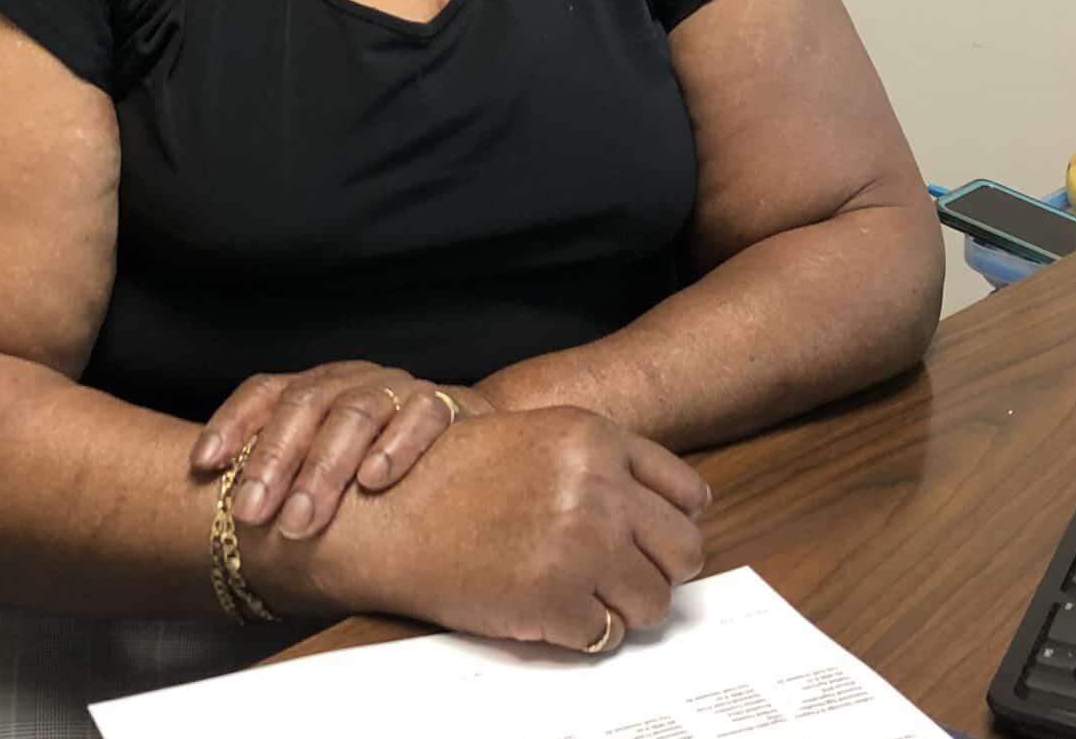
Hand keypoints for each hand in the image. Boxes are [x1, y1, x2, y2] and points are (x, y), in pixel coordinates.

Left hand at [190, 362, 495, 539]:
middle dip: (273, 460)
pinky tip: (374, 480)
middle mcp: (353, 380)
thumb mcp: (325, 466)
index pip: (265, 390)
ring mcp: (400, 389)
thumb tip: (217, 500)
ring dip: (325, 466)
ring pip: (356, 412)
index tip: (203, 466)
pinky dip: (397, 446)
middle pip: (305, 404)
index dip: (231, 422)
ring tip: (301, 516)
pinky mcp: (449, 405)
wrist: (475, 458)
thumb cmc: (379, 469)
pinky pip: (422, 417)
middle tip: (250, 515)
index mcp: (317, 386)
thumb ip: (282, 474)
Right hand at [305, 406, 711, 652]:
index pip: (688, 496)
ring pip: (653, 602)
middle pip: (684, 553)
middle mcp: (599, 488)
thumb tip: (675, 507)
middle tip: (621, 576)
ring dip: (622, 607)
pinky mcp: (556, 599)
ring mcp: (581, 544)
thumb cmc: (452, 475)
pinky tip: (545, 607)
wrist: (387, 513)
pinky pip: (605, 636)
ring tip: (578, 593)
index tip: (657, 541)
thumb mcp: (536, 438)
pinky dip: (580, 632)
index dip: (676, 525)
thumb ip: (601, 461)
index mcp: (596, 439)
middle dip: (657, 572)